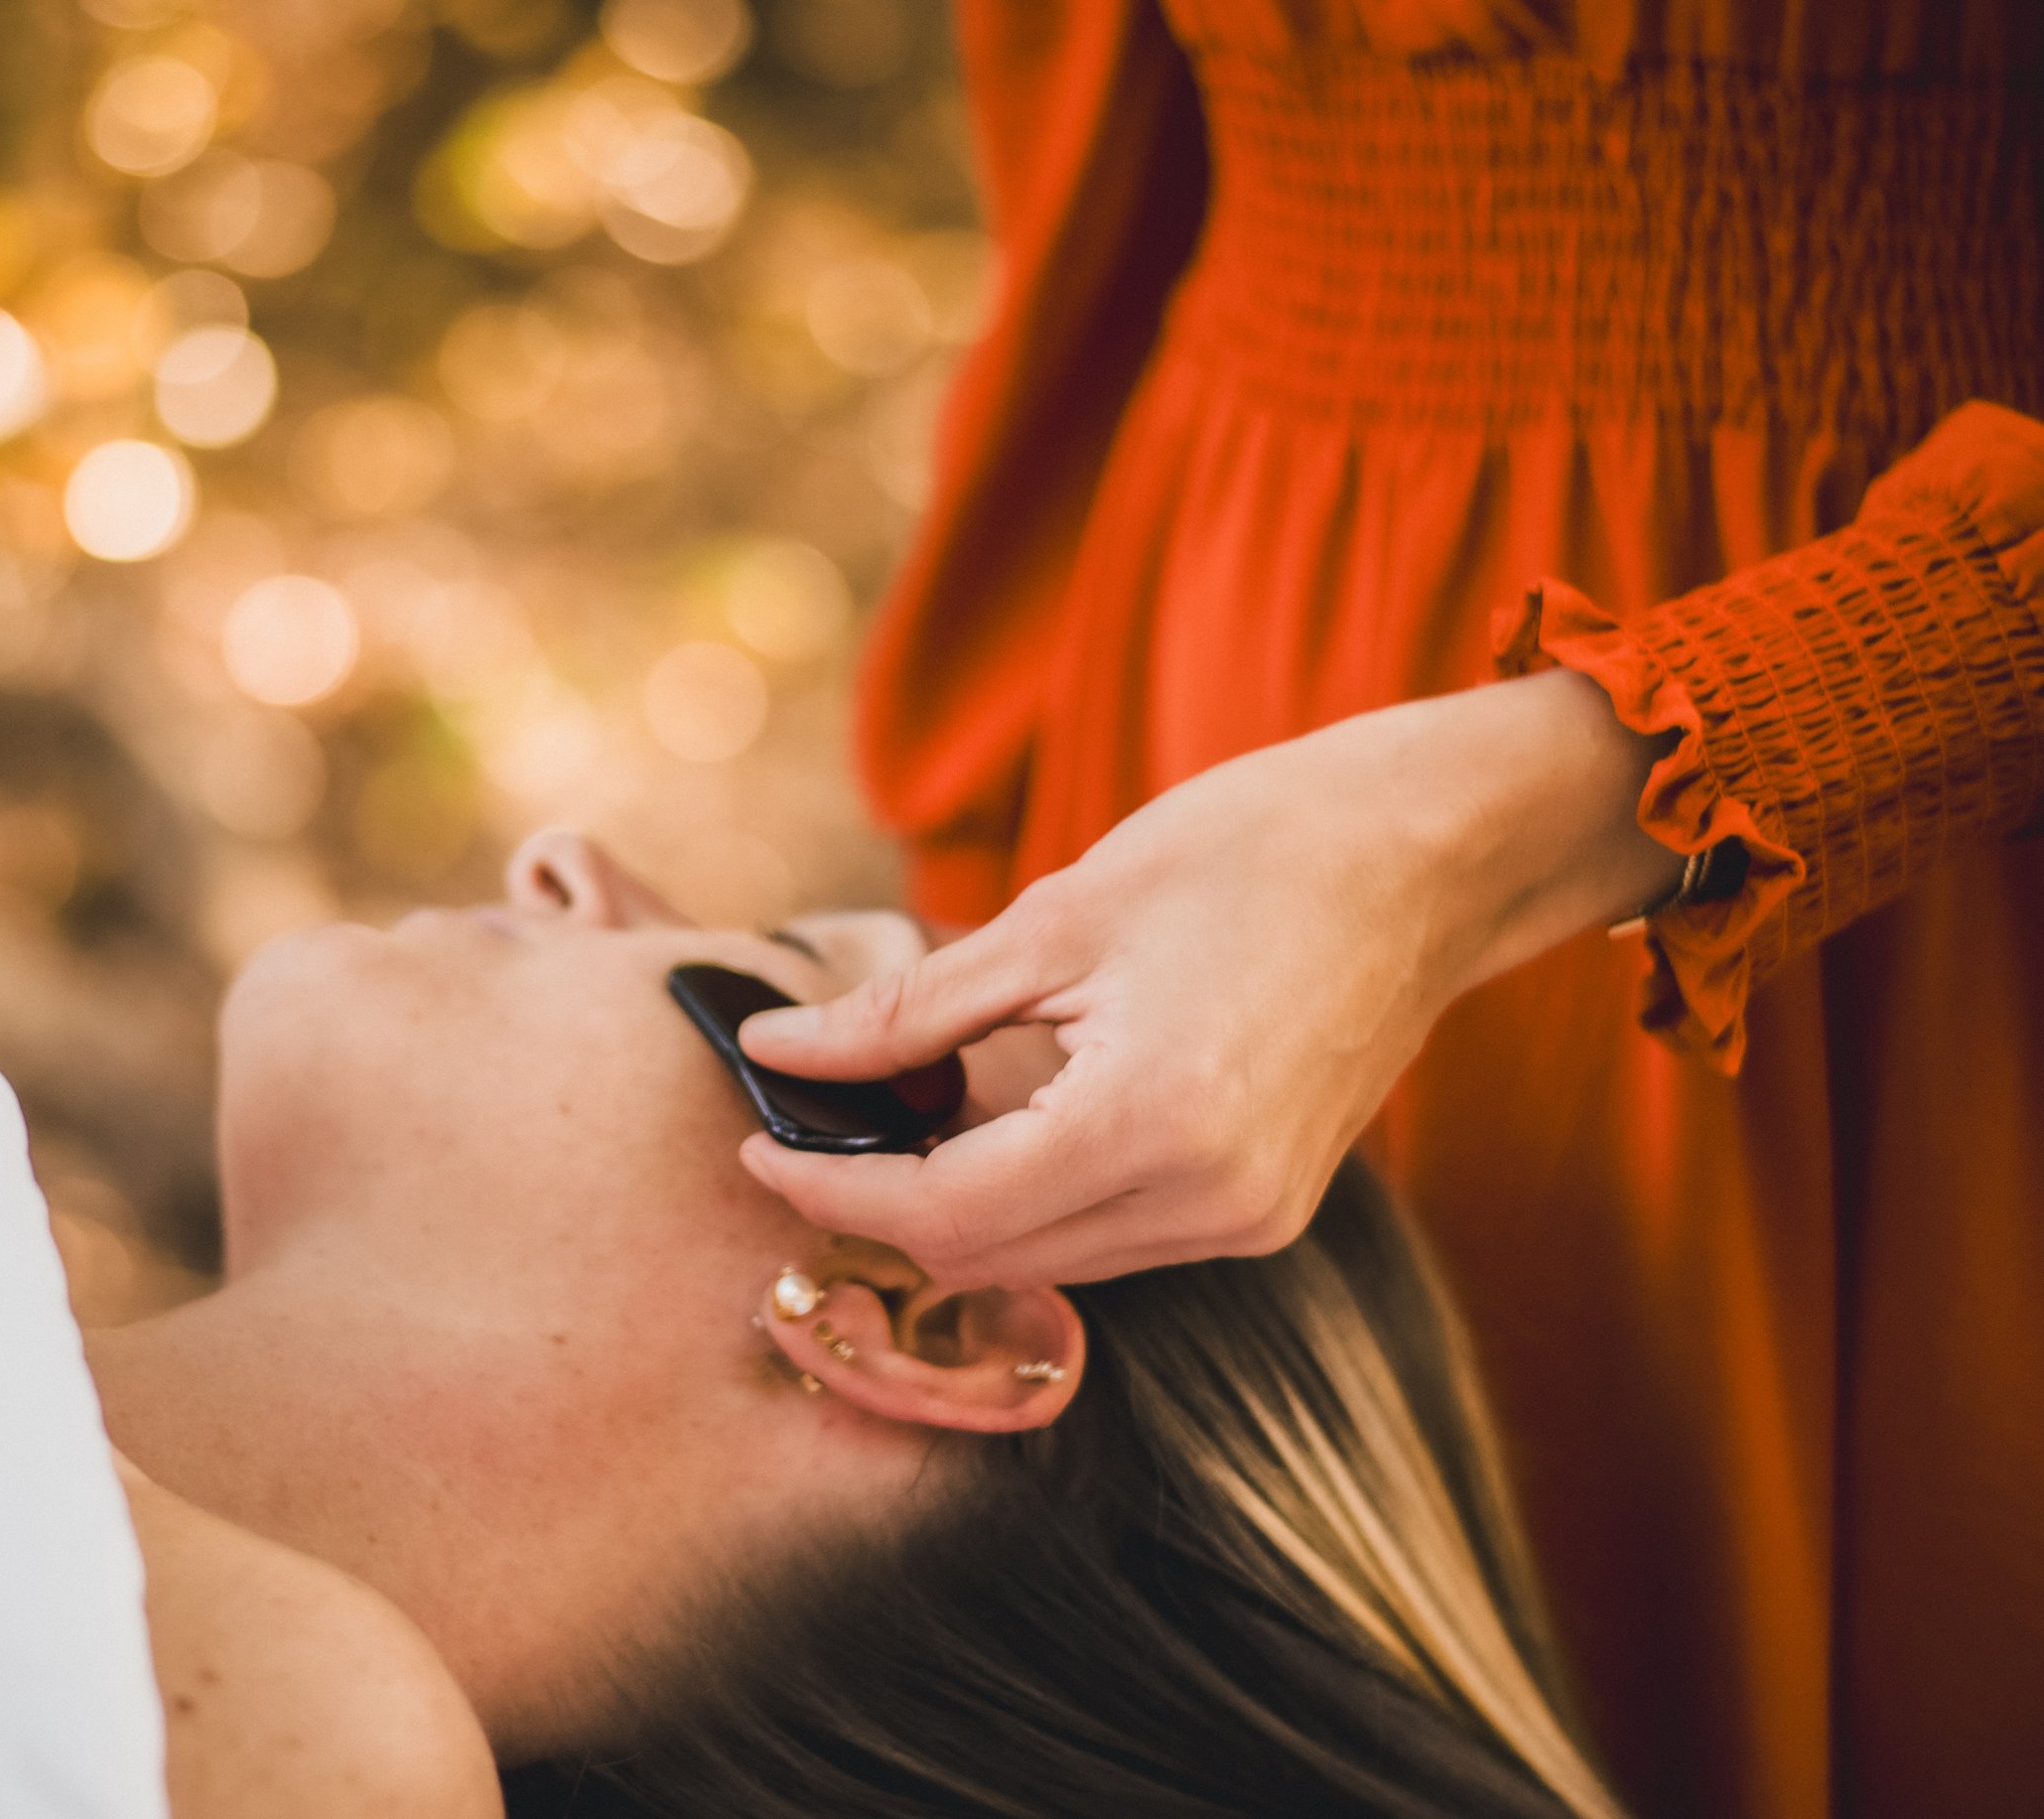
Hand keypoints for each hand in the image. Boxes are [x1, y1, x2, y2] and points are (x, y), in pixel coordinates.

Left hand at [737, 671, 1680, 1287]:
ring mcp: (1250, 1222)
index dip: (830, 1189)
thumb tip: (779, 1050)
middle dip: (879, 1208)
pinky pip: (1113, 1238)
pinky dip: (1033, 1198)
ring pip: (1047, 1261)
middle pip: (987, 1259)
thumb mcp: (1056, 916)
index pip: (945, 1213)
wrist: (1426, 855)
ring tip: (888, 1121)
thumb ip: (907, 1012)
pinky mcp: (1268, 1212)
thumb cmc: (1249, 852)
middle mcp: (1212, 1204)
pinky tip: (993, 1126)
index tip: (754, 1143)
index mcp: (1154, 1123)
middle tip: (804, 1130)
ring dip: (954, 1209)